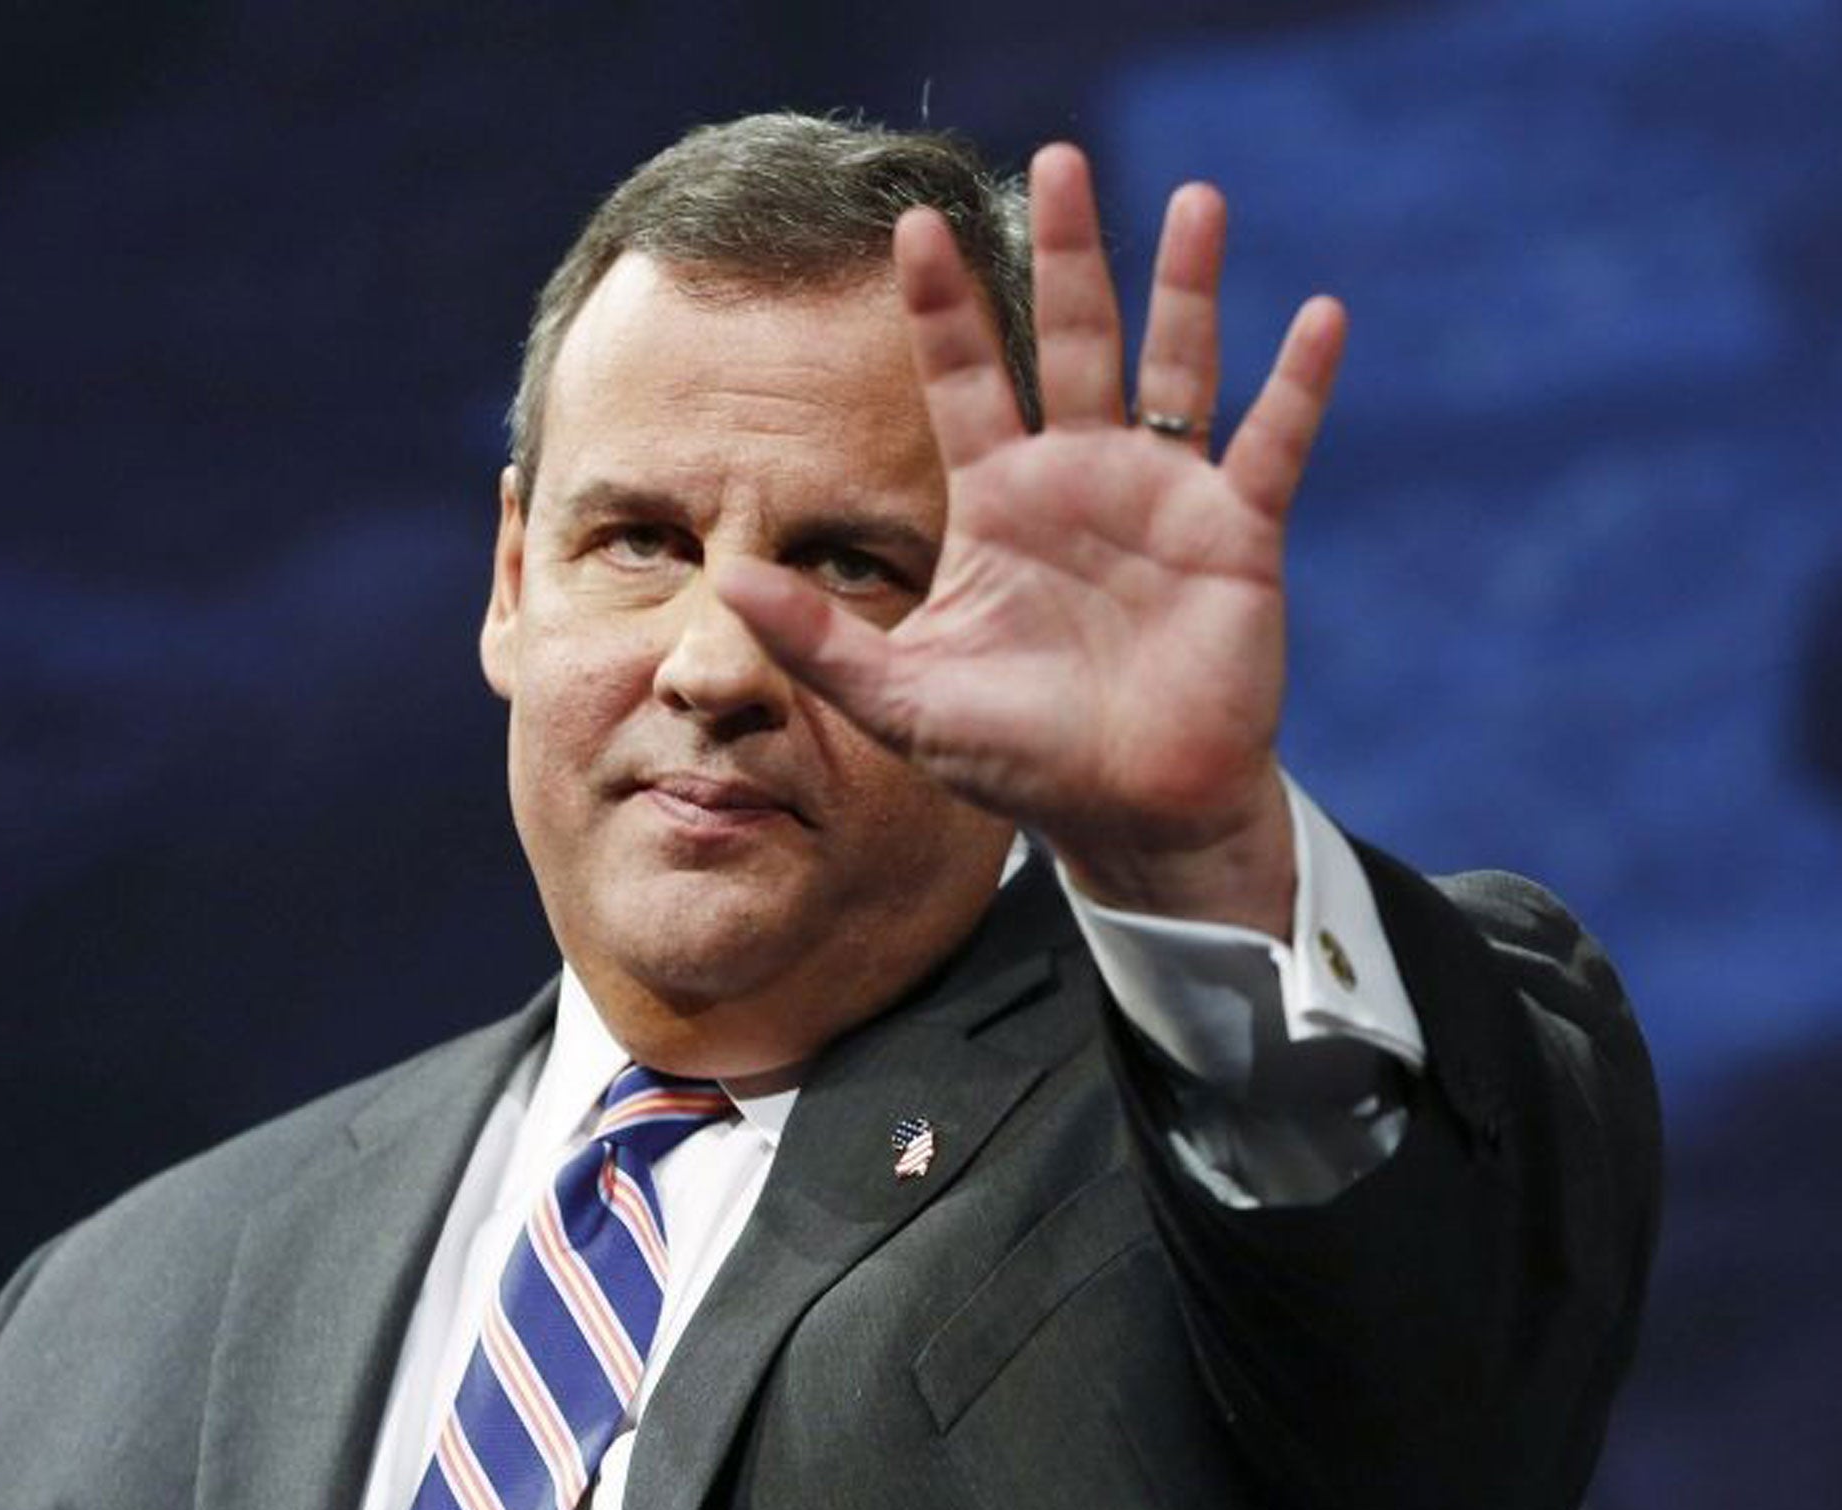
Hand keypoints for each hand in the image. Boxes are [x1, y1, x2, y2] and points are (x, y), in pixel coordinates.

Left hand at [716, 145, 1346, 936]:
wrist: (1129, 811)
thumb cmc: (1017, 758)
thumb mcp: (902, 700)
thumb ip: (820, 640)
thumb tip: (726, 578)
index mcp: (1000, 502)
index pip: (964, 379)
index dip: (942, 306)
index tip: (912, 226)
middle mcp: (1080, 479)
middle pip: (1071, 341)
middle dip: (1066, 253)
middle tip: (1060, 157)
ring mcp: (1163, 500)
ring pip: (1177, 369)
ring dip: (1186, 287)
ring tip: (1195, 200)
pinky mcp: (1236, 536)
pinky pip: (1273, 445)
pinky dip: (1298, 386)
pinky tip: (1322, 316)